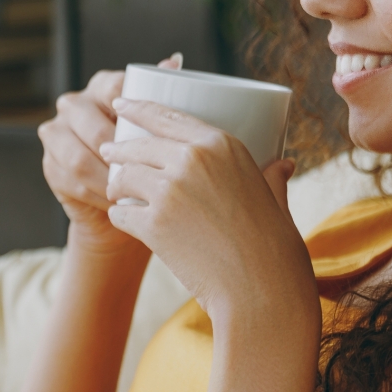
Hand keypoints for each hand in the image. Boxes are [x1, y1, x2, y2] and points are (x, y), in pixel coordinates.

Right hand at [38, 55, 181, 254]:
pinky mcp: (50, 164)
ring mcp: (56, 134)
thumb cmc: (146, 156)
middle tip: (146, 174)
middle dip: (119, 155)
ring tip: (131, 192)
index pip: (113, 89)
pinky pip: (72, 181)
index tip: (150, 135)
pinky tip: (116, 202)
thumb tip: (175, 60)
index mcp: (101, 86)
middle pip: (93, 127)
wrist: (123, 198)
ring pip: (79, 158)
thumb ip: (163, 95)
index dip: (130, 110)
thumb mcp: (158, 127)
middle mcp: (74, 105)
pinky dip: (97, 195)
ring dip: (107, 179)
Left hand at [100, 98, 315, 331]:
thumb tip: (283, 164)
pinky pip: (120, 213)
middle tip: (108, 152)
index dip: (137, 108)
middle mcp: (192, 159)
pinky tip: (125, 220)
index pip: (166, 115)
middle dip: (118, 149)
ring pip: (123, 177)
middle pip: (138, 145)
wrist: (261, 287)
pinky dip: (120, 217)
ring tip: (117, 192)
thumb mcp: (276, 198)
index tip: (119, 104)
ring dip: (116, 185)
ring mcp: (169, 191)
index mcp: (221, 144)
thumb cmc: (274, 245)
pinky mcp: (153, 224)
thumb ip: (272, 176)